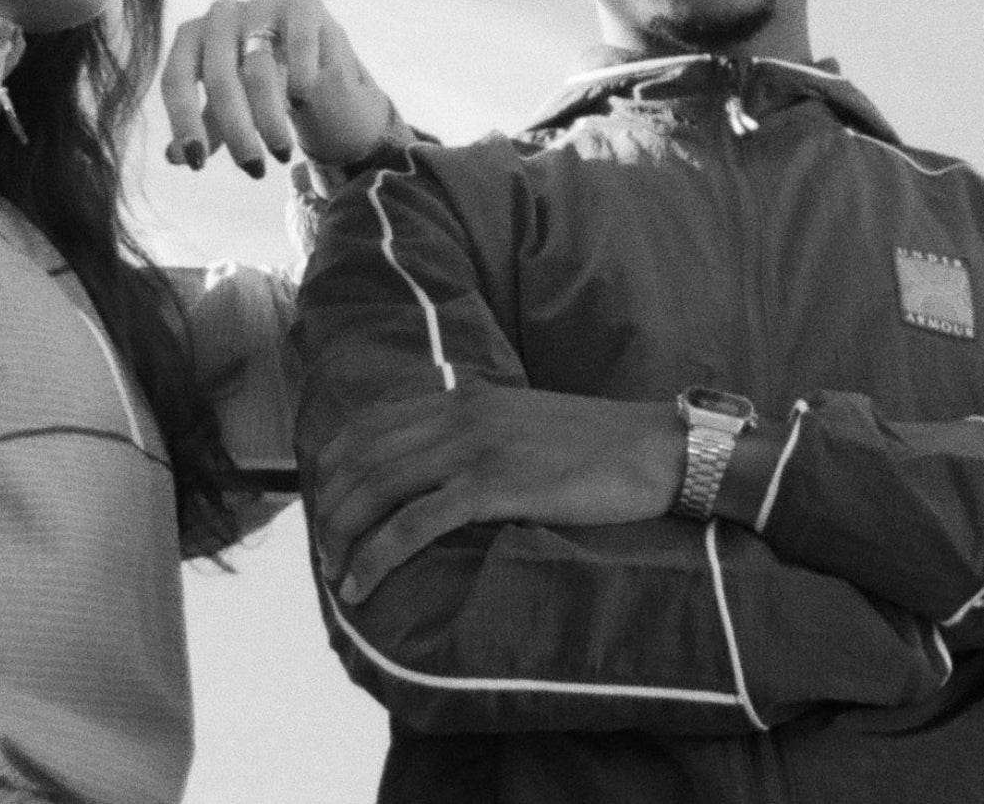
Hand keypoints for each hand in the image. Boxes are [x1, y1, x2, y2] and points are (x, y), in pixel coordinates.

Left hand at [160, 0, 399, 176]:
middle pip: (220, 78)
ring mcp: (262, 5)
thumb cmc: (258, 85)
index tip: (197, 164)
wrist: (312, 56)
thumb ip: (202, 128)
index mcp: (191, 36)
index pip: (177, 80)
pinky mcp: (303, 3)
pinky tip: (300, 102)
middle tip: (253, 168)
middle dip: (237, 130)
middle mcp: (221, 15)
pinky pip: (298, 39)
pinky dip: (299, 73)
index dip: (184, 123)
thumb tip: (174, 157)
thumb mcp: (227, 110)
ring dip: (270, 118)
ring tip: (281, 152)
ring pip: (259, 68)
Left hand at [310, 383, 685, 603]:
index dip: (334, 466)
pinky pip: (413, 524)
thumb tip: (442, 471)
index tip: (327, 506)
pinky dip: (377, 557)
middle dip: (330, 509)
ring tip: (337, 575)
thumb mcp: (526, 424)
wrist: (657, 447)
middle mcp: (461, 415)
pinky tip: (362, 586)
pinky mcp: (495, 485)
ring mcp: (476, 448)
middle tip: (326, 552)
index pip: (371, 423)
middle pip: (363, 457)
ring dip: (344, 537)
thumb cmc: (601, 446)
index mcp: (465, 397)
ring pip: (378, 489)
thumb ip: (480, 436)